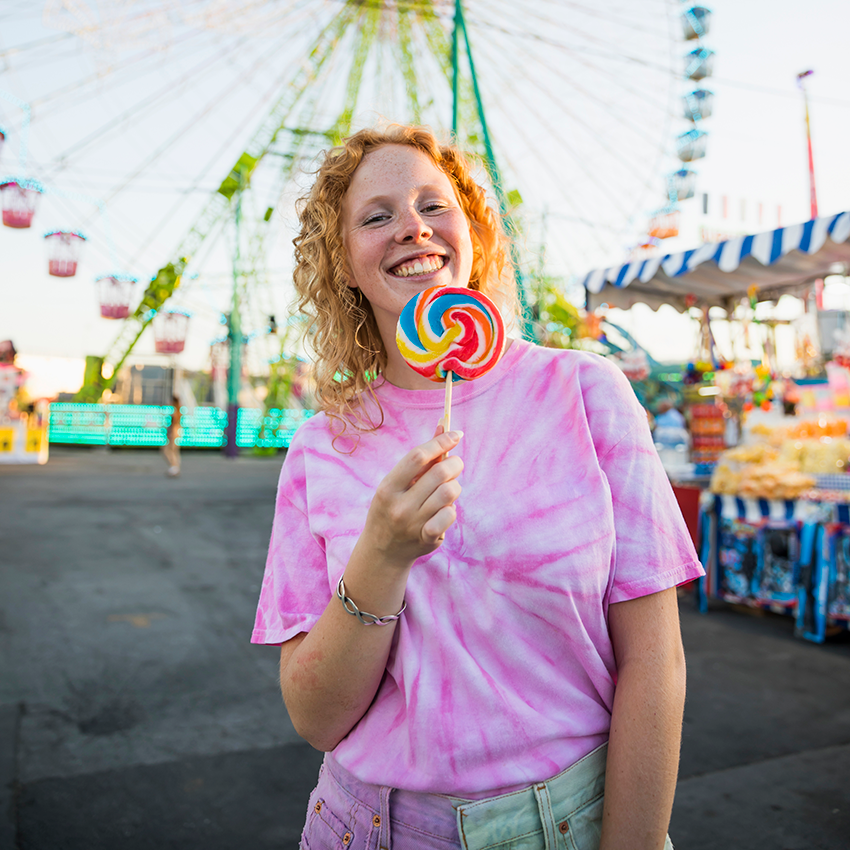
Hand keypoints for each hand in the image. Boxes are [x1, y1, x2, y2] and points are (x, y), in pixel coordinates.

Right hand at [361, 428, 463, 567]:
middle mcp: (399, 505)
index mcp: (388, 487)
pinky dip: (451, 509)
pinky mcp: (426, 538)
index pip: (418, 456)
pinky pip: (451, 515)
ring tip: (447, 490)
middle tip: (454, 465)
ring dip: (454, 487)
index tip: (456, 434)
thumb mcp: (397, 483)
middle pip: (440, 472)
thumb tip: (443, 425)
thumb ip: (421, 457)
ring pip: (450, 492)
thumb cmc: (392, 508)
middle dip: (454, 463)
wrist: (382, 551)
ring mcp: (413, 524)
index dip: (440, 442)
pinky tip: (443, 511)